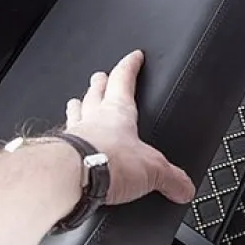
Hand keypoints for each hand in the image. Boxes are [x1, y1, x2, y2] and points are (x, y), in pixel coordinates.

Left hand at [65, 51, 195, 205]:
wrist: (72, 177)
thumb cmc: (108, 163)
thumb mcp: (152, 170)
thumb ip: (170, 179)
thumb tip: (186, 188)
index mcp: (118, 112)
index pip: (124, 80)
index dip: (130, 66)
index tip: (134, 56)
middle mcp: (93, 118)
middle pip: (96, 92)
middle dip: (100, 82)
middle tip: (100, 75)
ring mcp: (73, 134)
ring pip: (76, 112)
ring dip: (78, 105)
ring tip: (76, 102)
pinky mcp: (58, 153)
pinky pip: (62, 137)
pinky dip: (64, 136)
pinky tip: (63, 141)